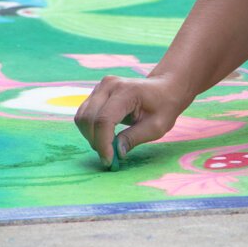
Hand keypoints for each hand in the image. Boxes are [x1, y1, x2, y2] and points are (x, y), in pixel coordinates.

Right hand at [74, 75, 190, 166]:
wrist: (165, 89)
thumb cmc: (163, 107)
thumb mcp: (156, 127)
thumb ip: (134, 138)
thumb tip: (115, 152)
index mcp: (127, 91)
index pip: (104, 120)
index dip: (103, 143)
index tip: (109, 161)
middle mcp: (109, 85)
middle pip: (89, 119)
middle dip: (96, 142)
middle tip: (109, 156)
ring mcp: (101, 87)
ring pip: (82, 117)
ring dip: (91, 136)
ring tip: (108, 145)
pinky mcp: (96, 92)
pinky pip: (84, 114)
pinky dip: (90, 129)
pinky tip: (105, 135)